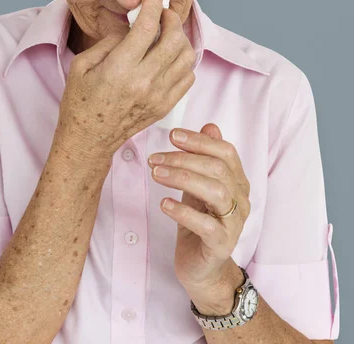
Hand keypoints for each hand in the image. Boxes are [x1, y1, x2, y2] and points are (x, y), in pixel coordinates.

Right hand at [56, 0, 195, 160]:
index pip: (147, 27)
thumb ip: (109, 41)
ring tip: (167, 33)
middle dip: (171, 19)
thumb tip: (131, 26)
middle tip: (162, 13)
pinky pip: (188, 77)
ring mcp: (158, 95)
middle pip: (173, 39)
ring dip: (180, 39)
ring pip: (186, 57)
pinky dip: (183, 61)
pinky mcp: (166, 106)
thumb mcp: (82, 65)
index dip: (153, 4)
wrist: (89, 139)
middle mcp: (144, 81)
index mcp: (120, 68)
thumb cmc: (80, 101)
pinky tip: (170, 57)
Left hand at [148, 123, 250, 313]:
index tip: (172, 135)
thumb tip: (209, 126)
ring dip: (182, 178)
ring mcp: (233, 223)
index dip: (199, 141)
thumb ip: (204, 159)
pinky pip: (206, 225)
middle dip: (183, 158)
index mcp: (237, 182)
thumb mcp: (198, 186)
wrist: (203, 269)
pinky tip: (164, 204)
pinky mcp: (221, 245)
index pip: (225, 152)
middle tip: (154, 158)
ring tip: (156, 175)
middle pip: (217, 168)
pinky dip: (183, 211)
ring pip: (215, 191)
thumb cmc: (199, 223)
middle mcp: (240, 200)